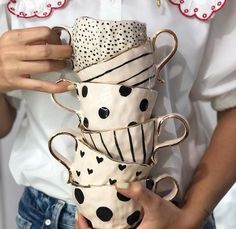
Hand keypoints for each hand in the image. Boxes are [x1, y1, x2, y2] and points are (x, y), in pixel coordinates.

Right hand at [0, 26, 71, 92]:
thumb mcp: (13, 42)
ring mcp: (15, 68)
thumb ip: (31, 40)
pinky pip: (42, 86)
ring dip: (60, 66)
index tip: (60, 42)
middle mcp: (14, 52)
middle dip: (63, 52)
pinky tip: (67, 85)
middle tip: (69, 54)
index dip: (56, 37)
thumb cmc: (4, 55)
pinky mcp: (18, 83)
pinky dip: (57, 87)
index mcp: (14, 37)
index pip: (42, 32)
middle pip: (46, 50)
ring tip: (64, 65)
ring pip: (46, 66)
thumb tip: (56, 40)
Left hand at [75, 181, 200, 228]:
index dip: (85, 228)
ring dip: (94, 224)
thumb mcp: (153, 204)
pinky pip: (114, 228)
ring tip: (89, 209)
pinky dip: (105, 222)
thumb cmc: (168, 216)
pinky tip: (104, 211)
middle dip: (87, 225)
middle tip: (82, 209)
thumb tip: (118, 183)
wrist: (183, 222)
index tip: (80, 214)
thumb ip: (138, 193)